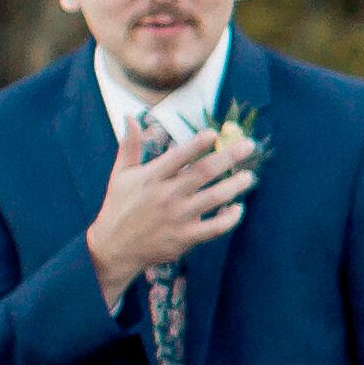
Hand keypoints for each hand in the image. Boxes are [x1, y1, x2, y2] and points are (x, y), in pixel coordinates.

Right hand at [87, 120, 250, 303]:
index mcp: (150, 177)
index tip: (214, 133)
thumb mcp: (121, 174)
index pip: (178, 156)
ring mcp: (177, 217)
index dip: (197, 144)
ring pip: (213, 198)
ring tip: (249, 176)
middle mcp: (165, 195)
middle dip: (228, 157)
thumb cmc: (119, 206)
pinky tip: (238, 208)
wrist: (114, 247)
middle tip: (248, 146)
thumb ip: (130, 145)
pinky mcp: (185, 237)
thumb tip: (131, 116)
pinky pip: (214, 227)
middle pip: (203, 173)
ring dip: (234, 186)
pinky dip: (229, 219)